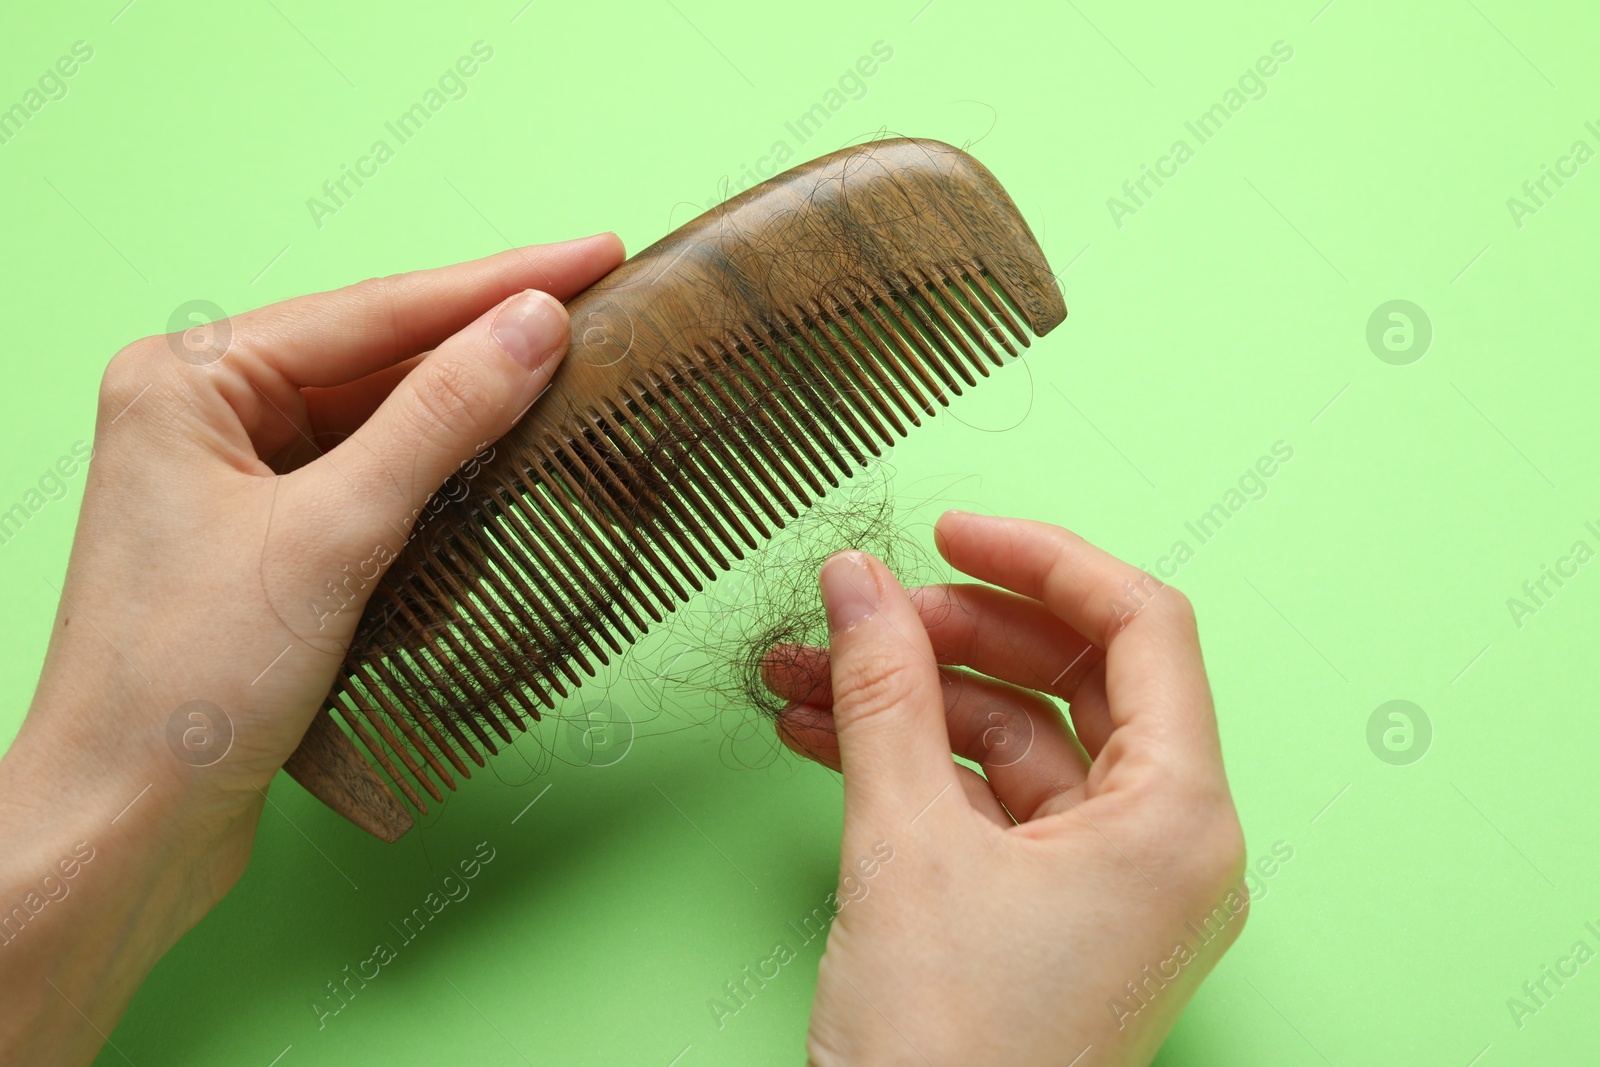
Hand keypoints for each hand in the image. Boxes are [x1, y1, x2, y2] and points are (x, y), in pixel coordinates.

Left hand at [0, 233, 623, 1065]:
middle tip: (600, 337)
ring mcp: (238, 482)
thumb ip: (439, 419)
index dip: (496, 283)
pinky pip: (377, 498)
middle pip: (383, 365)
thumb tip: (533, 325)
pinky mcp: (270, 545)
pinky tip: (457, 556)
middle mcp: (208, 415)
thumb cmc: (186, 680)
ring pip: (388, 436)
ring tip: (546, 455)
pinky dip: (430, 522)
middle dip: (487, 371)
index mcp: (192, 379)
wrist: (130, 825)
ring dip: (461, 463)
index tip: (594, 255)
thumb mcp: (333, 535)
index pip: (376, 310)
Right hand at [764, 512, 1247, 1065]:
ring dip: (911, 699)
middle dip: (956, 634)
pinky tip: (826, 736)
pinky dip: (912, 761)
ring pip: (1016, 740)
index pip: (1139, 627)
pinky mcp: (1052, 913)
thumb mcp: (905, 847)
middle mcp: (1165, 844)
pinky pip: (987, 801)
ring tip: (808, 674)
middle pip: (1073, 678)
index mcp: (1179, 818)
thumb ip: (884, 695)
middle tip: (863, 612)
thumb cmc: (951, 1060)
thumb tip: (858, 586)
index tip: (951, 529)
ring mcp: (1111, 883)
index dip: (1042, 558)